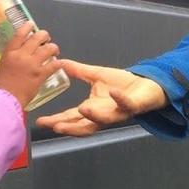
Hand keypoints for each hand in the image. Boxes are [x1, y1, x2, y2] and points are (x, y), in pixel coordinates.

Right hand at [0, 24, 60, 109]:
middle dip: (44, 36)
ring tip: (54, 51)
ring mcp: (33, 65)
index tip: (32, 24)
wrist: (4, 101)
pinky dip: (58, 63)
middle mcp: (22, 55)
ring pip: (48, 49)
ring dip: (53, 48)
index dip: (27, 27)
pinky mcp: (41, 75)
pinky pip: (54, 65)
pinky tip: (60, 64)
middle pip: (37, 38)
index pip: (20, 34)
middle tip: (46, 38)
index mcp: (9, 53)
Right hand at [35, 60, 167, 135]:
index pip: (71, 117)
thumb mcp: (96, 75)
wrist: (147, 85)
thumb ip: (78, 71)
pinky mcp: (134, 106)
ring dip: (94, 115)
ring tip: (82, 109)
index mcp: (93, 109)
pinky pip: (127, 105)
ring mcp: (119, 112)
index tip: (41, 122)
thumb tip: (60, 62)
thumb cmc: (122, 83)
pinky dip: (120, 99)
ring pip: (106, 119)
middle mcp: (104, 115)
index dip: (56, 120)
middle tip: (56, 126)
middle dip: (70, 127)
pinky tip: (113, 92)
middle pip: (85, 125)